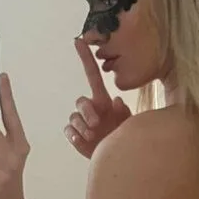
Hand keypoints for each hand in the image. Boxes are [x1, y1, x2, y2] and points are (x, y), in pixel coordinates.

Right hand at [64, 37, 130, 158]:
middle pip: (80, 101)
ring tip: (93, 136)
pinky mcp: (75, 135)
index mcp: (103, 100)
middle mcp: (91, 108)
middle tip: (97, 124)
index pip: (92, 74)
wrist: (117, 157)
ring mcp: (82, 122)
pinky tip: (83, 141)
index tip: (78, 41)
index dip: (85, 58)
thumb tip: (115, 101)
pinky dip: (75, 136)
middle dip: (87, 111)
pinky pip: (69, 130)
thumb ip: (124, 112)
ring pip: (74, 117)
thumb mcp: (129, 124)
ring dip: (83, 126)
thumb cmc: (125, 137)